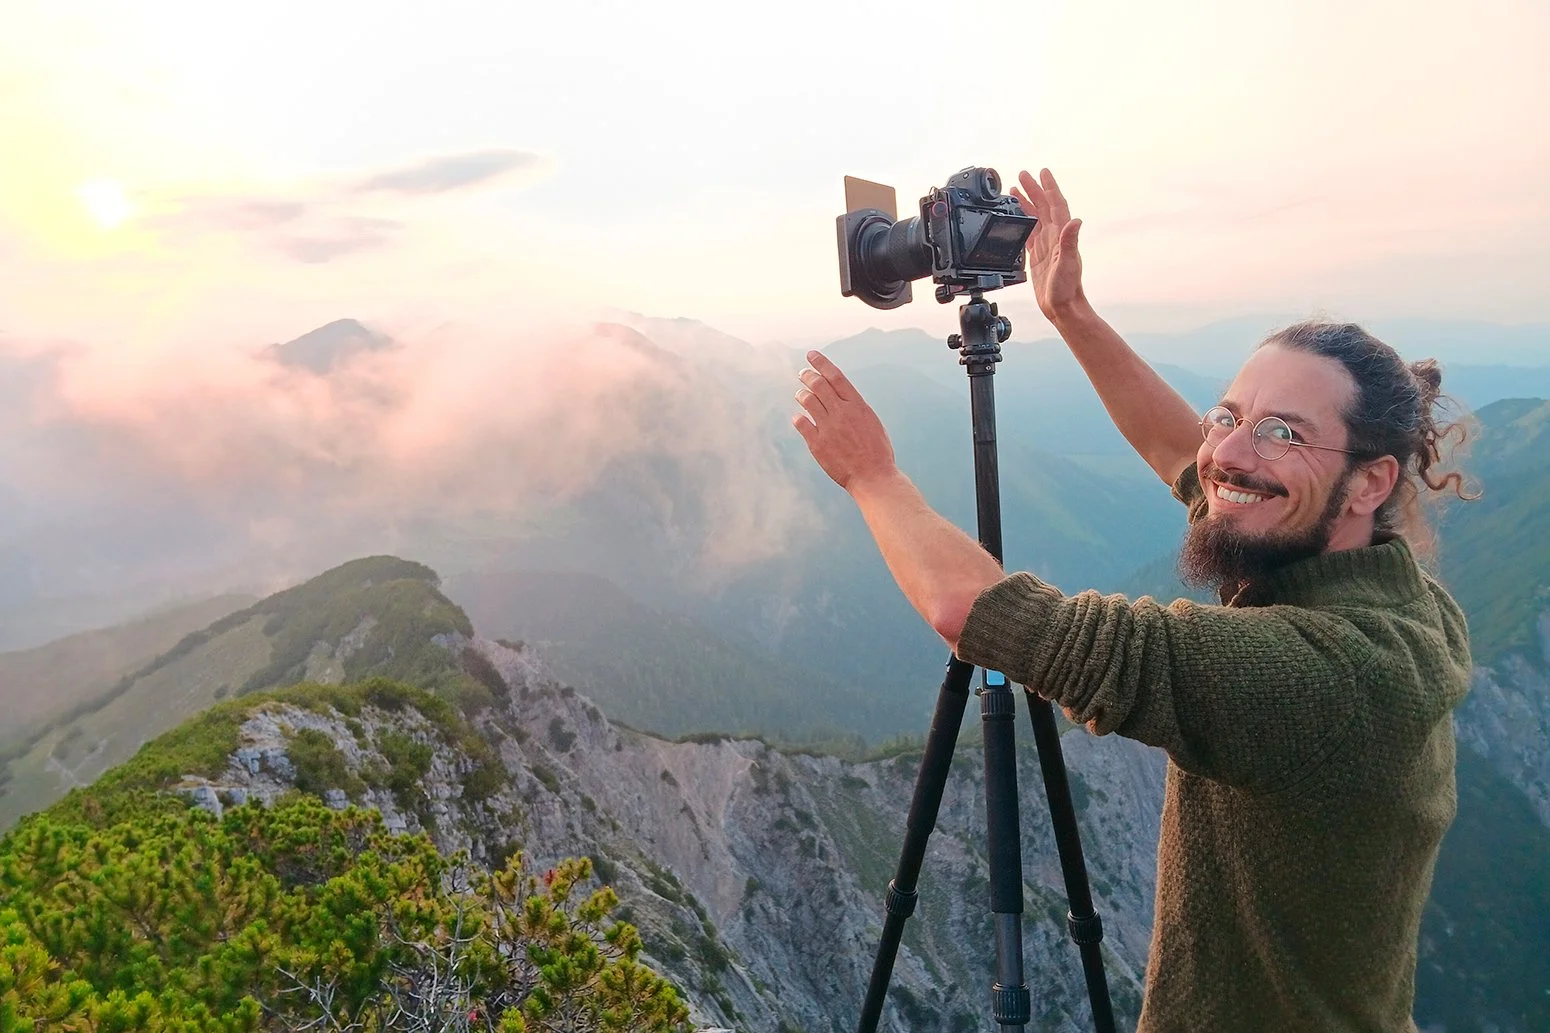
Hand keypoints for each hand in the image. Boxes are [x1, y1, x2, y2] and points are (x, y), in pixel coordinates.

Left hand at [791, 351, 896, 492]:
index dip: (821, 363)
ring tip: (800, 394)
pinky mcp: (818, 444)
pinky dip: (799, 418)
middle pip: (818, 385)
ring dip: (802, 394)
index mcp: (857, 405)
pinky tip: (799, 418)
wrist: (873, 476)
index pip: (836, 376)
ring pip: (808, 401)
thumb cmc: (877, 451)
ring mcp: (828, 428)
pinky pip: (801, 424)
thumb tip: (840, 397)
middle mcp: (842, 413)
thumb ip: (854, 408)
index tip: (811, 355)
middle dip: (808, 376)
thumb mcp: (871, 422)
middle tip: (802, 373)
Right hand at [1011, 168, 1084, 322]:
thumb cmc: (1066, 288)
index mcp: (1061, 235)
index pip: (1055, 205)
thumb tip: (1076, 221)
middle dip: (1033, 189)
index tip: (1042, 173)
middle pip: (1042, 206)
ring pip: (1034, 217)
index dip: (1049, 188)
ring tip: (1015, 191)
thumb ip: (1070, 242)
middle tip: (1022, 175)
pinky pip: (1028, 233)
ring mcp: (1046, 245)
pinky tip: (1016, 217)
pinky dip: (1022, 222)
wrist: (1062, 307)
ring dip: (1026, 203)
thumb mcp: (1068, 264)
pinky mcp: (1038, 255)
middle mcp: (1055, 237)